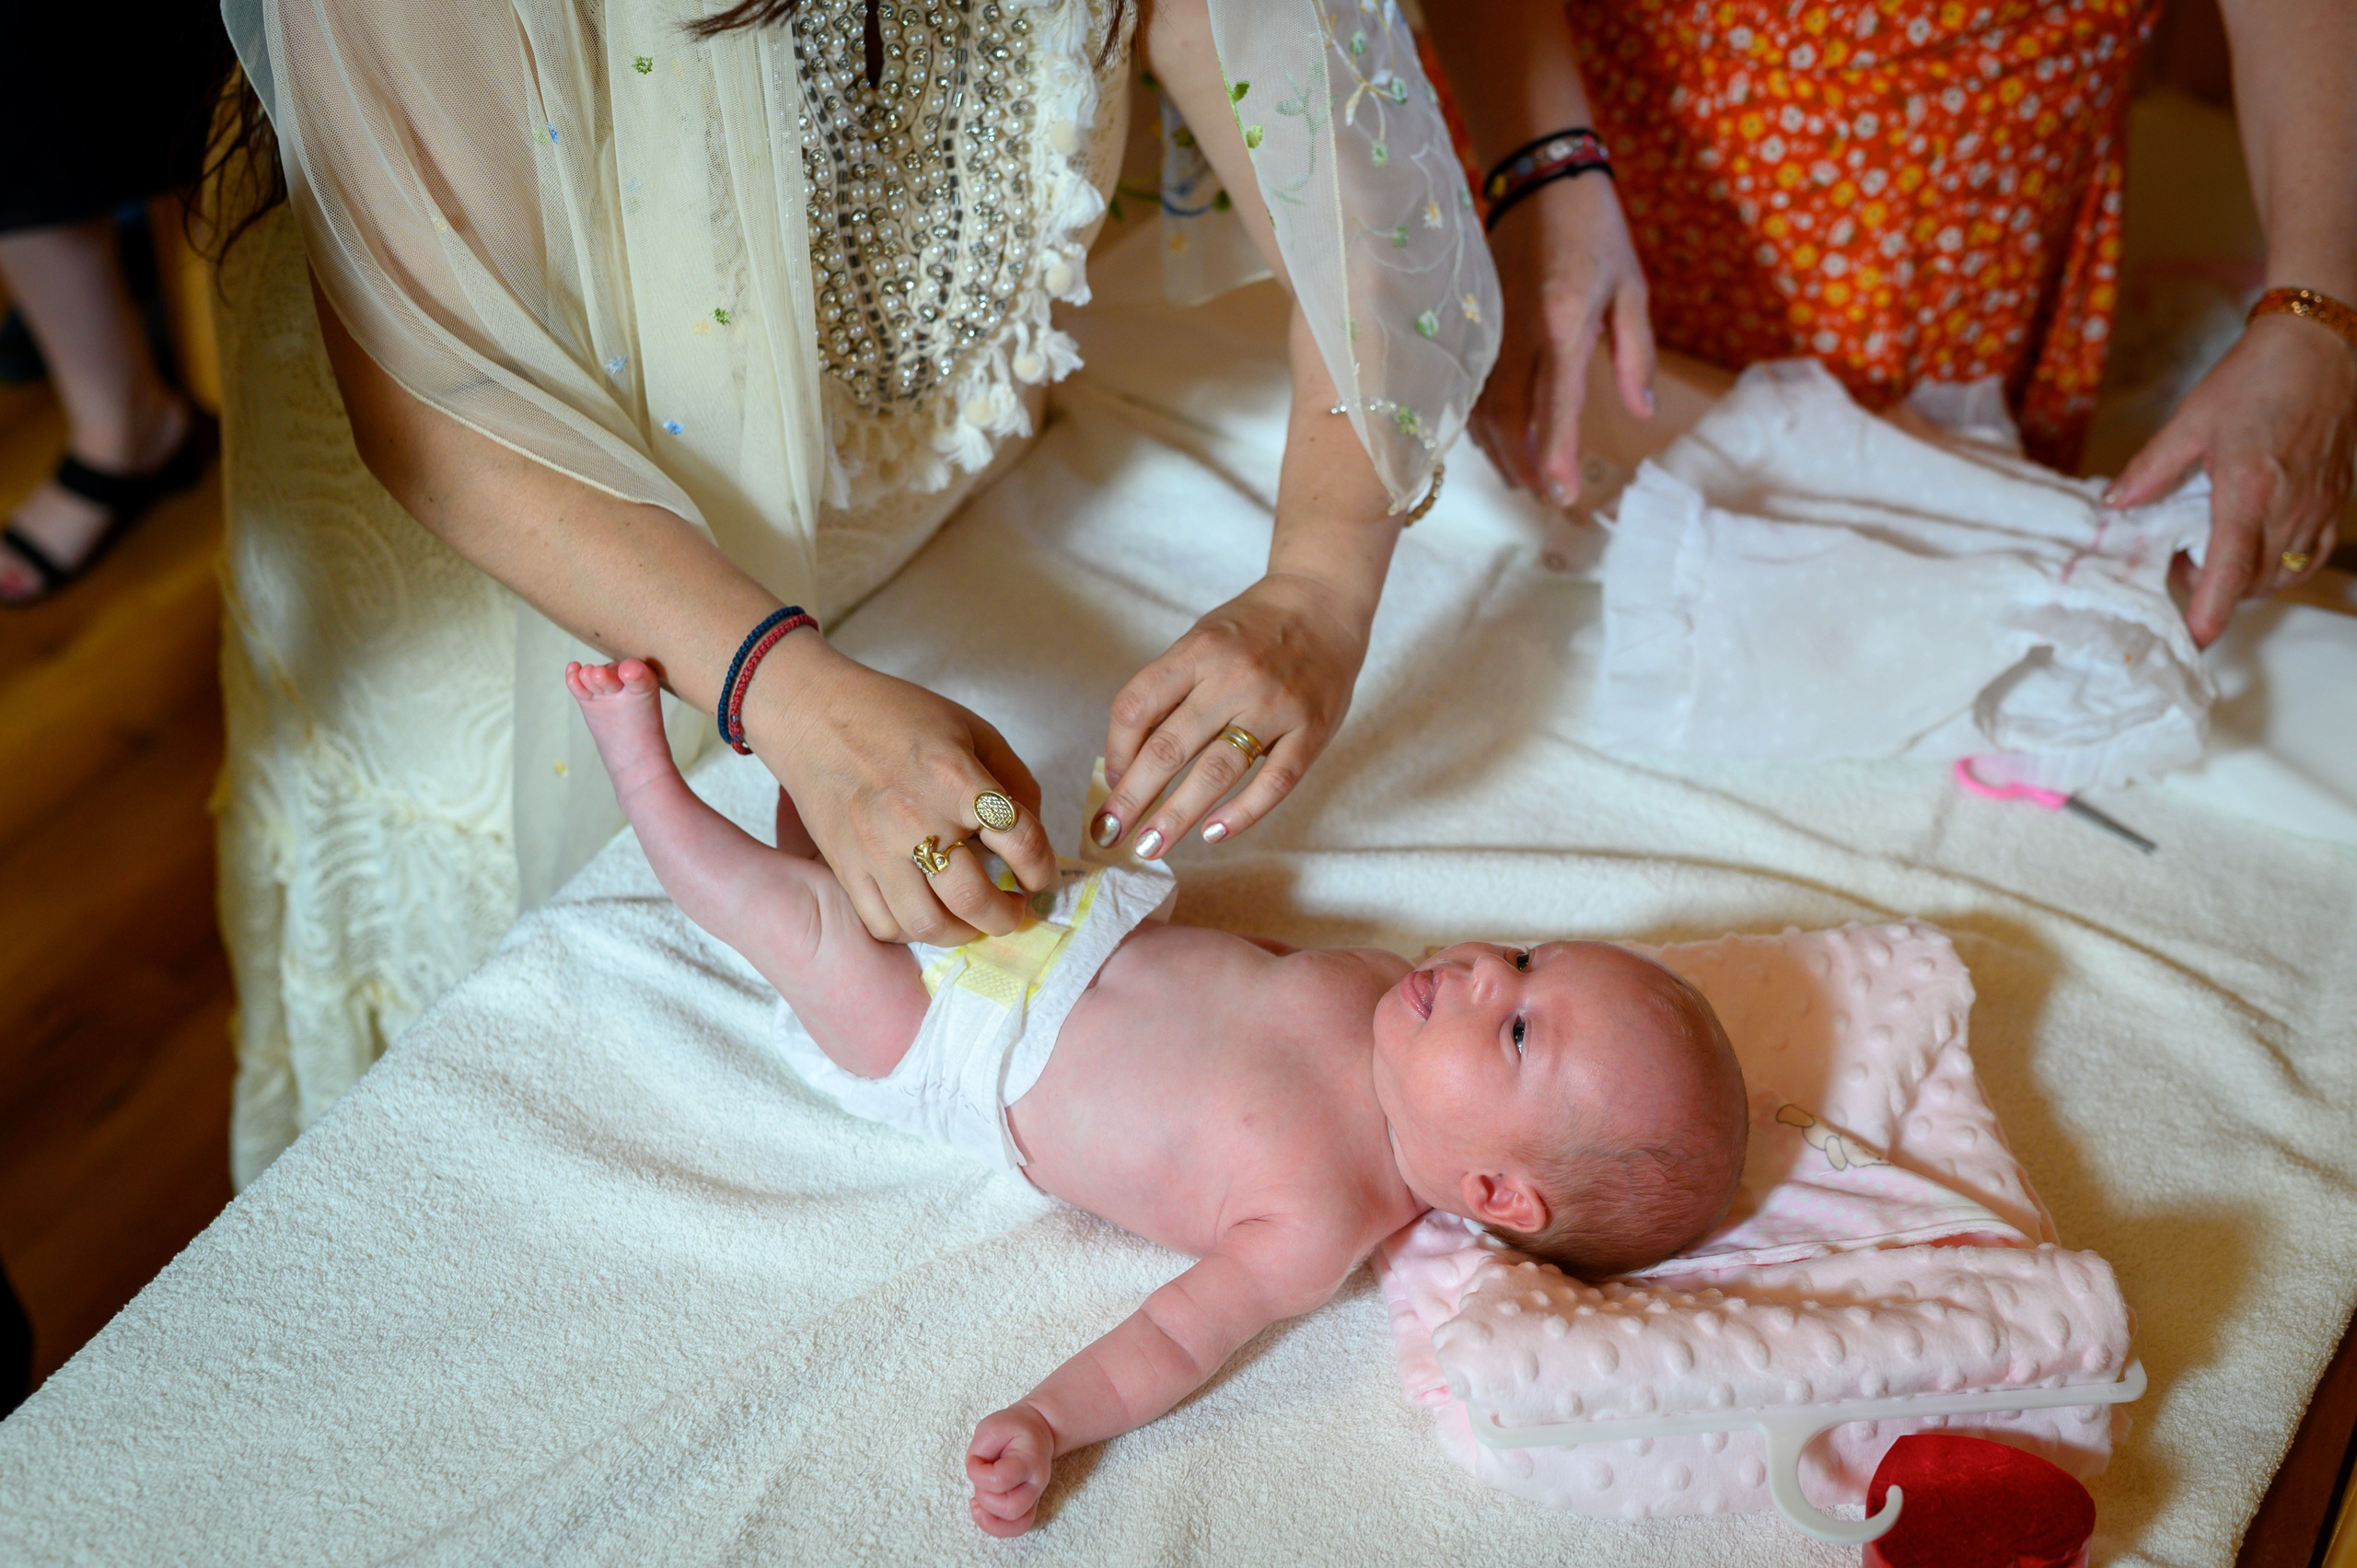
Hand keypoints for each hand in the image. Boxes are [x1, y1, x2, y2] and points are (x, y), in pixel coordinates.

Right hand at [742, 634, 1056, 944]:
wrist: (814, 715)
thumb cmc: (898, 716)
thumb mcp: (973, 729)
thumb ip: (1013, 780)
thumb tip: (1033, 833)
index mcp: (955, 778)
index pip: (1020, 840)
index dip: (1043, 869)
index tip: (1042, 879)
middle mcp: (916, 820)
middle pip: (974, 898)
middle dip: (1008, 915)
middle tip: (1015, 909)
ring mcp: (876, 850)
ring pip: (928, 925)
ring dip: (964, 933)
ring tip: (974, 920)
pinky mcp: (846, 867)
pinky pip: (883, 924)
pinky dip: (913, 931)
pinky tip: (928, 912)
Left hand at [966, 1402, 1055, 1536]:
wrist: (1038, 1430)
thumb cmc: (1013, 1428)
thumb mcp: (991, 1427)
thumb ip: (978, 1453)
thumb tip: (975, 1478)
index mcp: (1030, 1459)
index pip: (1001, 1480)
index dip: (978, 1474)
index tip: (975, 1460)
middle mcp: (1036, 1482)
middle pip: (1011, 1509)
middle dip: (985, 1499)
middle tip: (980, 1481)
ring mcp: (1035, 1496)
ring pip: (1017, 1525)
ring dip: (990, 1519)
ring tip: (976, 1503)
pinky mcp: (1028, 1505)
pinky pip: (1017, 1527)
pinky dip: (996, 1526)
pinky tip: (982, 1511)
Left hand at [1094, 571, 1371, 856]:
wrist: (1323, 602)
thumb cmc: (1253, 629)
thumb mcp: (1203, 639)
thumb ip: (1170, 689)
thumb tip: (1129, 757)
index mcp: (1198, 650)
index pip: (1137, 707)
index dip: (1115, 750)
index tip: (1110, 781)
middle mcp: (1233, 677)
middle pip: (1169, 748)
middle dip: (1132, 798)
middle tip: (1108, 834)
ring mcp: (1276, 705)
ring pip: (1216, 771)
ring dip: (1176, 816)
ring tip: (1148, 847)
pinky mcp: (1312, 730)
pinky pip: (1275, 781)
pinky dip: (1243, 813)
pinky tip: (1213, 833)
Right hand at [1473, 172, 1657, 505]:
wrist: (1539, 179)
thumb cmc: (1596, 232)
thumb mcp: (1632, 290)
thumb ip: (1635, 356)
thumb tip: (1641, 412)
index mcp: (1563, 321)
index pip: (1556, 404)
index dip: (1557, 456)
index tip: (1563, 496)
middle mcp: (1519, 332)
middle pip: (1509, 419)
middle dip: (1525, 466)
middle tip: (1546, 498)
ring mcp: (1490, 330)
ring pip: (1483, 409)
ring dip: (1501, 451)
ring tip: (1525, 480)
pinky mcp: (1476, 327)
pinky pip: (1471, 390)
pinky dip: (1483, 425)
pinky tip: (1499, 442)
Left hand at [2106, 310, 2356, 646]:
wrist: (2319, 348)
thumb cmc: (2253, 380)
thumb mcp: (2190, 422)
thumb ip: (2151, 469)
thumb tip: (2115, 505)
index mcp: (2248, 491)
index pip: (2231, 568)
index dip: (2212, 608)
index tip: (2195, 636)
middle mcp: (2290, 508)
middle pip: (2253, 581)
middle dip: (2214, 589)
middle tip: (2181, 562)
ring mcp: (2319, 508)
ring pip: (2282, 574)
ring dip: (2246, 581)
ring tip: (2214, 551)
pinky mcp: (2336, 503)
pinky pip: (2310, 557)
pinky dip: (2282, 567)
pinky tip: (2257, 548)